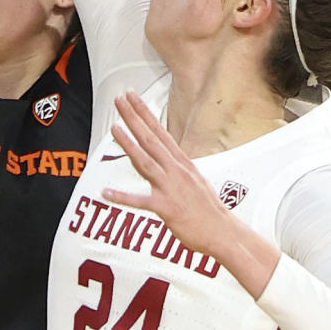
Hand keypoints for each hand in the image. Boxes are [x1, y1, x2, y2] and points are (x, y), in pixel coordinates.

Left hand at [103, 91, 279, 297]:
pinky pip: (141, 201)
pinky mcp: (167, 208)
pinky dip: (123, 197)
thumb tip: (167, 156)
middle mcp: (176, 170)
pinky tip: (106, 193)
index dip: (145, 113)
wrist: (223, 232)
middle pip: (151, 139)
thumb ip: (178, 167)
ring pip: (145, 162)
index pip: (160, 132)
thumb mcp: (195, 179)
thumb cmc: (209, 209)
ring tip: (113, 128)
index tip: (133, 97)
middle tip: (119, 99)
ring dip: (128, 145)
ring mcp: (171, 188)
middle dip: (134, 118)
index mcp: (182, 162)